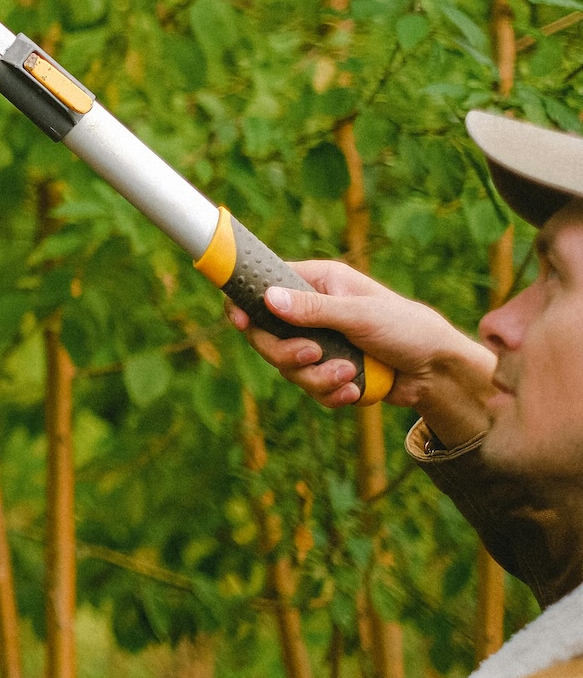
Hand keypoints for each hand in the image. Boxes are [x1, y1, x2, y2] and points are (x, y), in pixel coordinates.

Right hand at [228, 259, 494, 445]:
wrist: (439, 372)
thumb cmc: (408, 329)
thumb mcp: (360, 315)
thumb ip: (313, 310)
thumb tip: (267, 298)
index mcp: (318, 284)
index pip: (265, 286)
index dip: (246, 303)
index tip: (240, 321)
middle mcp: (313, 312)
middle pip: (267, 335)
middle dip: (288, 353)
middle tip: (314, 355)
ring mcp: (319, 343)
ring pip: (287, 367)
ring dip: (317, 378)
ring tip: (350, 375)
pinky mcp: (329, 372)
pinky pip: (310, 388)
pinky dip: (331, 393)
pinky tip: (356, 390)